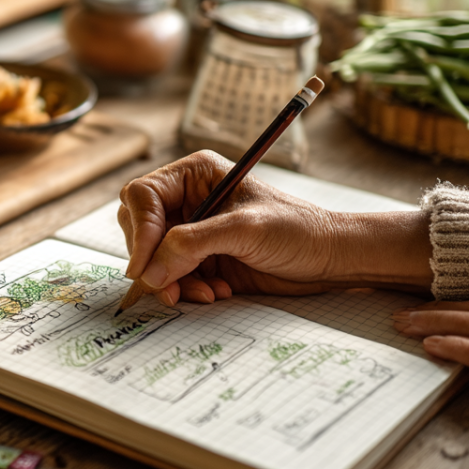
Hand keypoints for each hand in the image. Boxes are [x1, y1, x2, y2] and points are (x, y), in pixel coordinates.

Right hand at [118, 151, 433, 305]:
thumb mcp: (245, 229)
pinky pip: (171, 277)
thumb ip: (193, 244)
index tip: (145, 267)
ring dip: (171, 281)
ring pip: (152, 258)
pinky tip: (216, 293)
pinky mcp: (199, 259)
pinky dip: (185, 290)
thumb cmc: (298, 230)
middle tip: (169, 286)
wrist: (329, 260)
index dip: (140, 231)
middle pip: (139, 228)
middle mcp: (187, 200)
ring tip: (203, 293)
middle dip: (153, 261)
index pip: (143, 196)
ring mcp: (192, 231)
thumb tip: (150, 270)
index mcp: (195, 175)